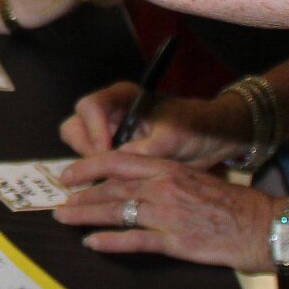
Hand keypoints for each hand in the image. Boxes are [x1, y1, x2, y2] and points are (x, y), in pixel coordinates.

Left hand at [53, 153, 278, 270]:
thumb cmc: (238, 206)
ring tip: (65, 219)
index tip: (69, 174)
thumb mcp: (200, 180)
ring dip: (86, 215)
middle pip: (111, 189)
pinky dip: (110, 241)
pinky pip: (135, 240)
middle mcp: (165, 187)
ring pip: (116, 211)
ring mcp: (168, 214)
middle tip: (59, 203)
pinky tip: (92, 242)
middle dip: (81, 196)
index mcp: (170, 169)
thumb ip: (170, 181)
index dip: (88, 167)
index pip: (118, 162)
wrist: (267, 226)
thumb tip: (143, 187)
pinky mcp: (176, 241)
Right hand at [58, 82, 249, 165]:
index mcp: (123, 99)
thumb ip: (145, 148)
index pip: (90, 106)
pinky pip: (96, 165)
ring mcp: (111, 134)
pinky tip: (113, 190)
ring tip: (110, 183)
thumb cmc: (196, 128)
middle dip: (86, 151)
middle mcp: (111, 114)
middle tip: (104, 172)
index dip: (92, 129)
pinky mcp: (116, 154)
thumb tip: (118, 161)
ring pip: (81, 148)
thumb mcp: (174, 137)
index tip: (107, 151)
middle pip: (76, 127)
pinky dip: (100, 177)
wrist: (213, 141)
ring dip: (91, 167)